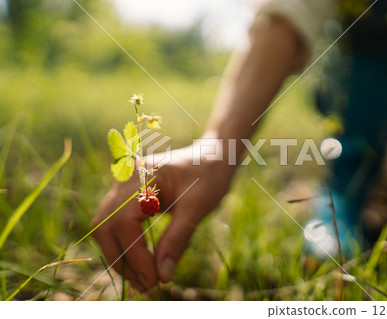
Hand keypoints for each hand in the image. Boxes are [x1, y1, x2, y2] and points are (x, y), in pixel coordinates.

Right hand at [91, 147, 233, 290]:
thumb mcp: (198, 207)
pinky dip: (125, 247)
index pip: (123, 223)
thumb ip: (177, 239)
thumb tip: (162, 276)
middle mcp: (124, 180)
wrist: (212, 157)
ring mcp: (123, 187)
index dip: (135, 255)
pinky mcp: (127, 197)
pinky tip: (142, 264)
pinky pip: (115, 225)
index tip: (154, 279)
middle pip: (104, 227)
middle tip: (146, 285)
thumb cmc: (209, 176)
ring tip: (144, 280)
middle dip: (121, 260)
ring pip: (105, 228)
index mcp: (140, 176)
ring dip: (120, 257)